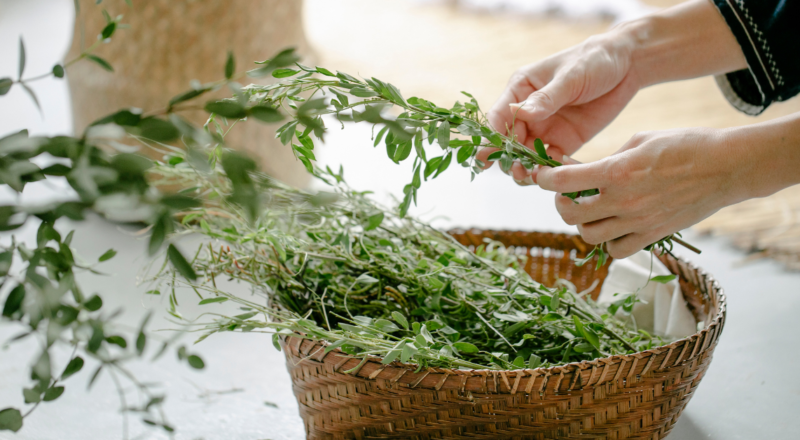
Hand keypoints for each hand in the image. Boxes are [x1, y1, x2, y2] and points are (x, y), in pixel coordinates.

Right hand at [477, 30, 640, 184]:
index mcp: (522, 89)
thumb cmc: (594, 60)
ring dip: (526, 169)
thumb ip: (547, 97)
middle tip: (517, 171)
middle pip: (509, 141)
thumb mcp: (571, 76)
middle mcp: (528, 112)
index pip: (499, 117)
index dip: (491, 138)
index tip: (486, 158)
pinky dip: (550, 171)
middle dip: (509, 159)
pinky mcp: (565, 142)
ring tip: (532, 178)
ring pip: (526, 156)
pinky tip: (557, 177)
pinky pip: (551, 162)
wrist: (627, 65)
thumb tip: (520, 113)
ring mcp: (545, 129)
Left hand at [536, 128, 747, 258]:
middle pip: (569, 213)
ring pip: (589, 235)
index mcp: (616, 171)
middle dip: (561, 201)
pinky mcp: (652, 235)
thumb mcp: (638, 140)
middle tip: (569, 193)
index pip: (563, 182)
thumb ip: (607, 158)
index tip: (543, 175)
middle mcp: (622, 200)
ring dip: (583, 223)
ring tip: (591, 209)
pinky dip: (608, 242)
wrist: (726, 166)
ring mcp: (637, 222)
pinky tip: (613, 226)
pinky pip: (616, 251)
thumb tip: (582, 171)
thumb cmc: (683, 145)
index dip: (545, 178)